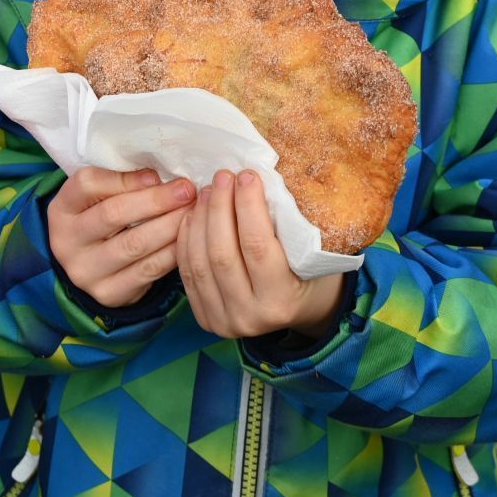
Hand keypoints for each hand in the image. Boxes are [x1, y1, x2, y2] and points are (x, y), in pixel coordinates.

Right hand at [47, 166, 197, 309]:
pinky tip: (187, 238)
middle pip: (113, 214)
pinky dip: (172, 252)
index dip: (125, 178)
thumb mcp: (97, 198)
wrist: (90, 267)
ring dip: (170, 225)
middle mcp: (66, 242)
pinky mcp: (108, 293)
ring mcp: (85, 271)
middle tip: (187, 191)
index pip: (87, 184)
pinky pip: (147, 271)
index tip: (157, 176)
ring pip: (134, 244)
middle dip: (156, 201)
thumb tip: (158, 180)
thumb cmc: (99, 220)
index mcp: (61, 209)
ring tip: (192, 212)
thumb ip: (120, 183)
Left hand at [176, 170, 342, 340]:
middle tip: (222, 177)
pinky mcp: (205, 317)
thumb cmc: (308, 273)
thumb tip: (252, 179)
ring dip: (200, 220)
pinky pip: (187, 273)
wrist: (299, 310)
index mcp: (281, 301)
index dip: (248, 206)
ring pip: (200, 262)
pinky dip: (187, 239)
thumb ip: (283, 226)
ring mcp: (223, 321)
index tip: (247, 176)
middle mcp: (249, 316)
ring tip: (207, 191)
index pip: (257, 245)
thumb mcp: (309, 253)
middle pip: (222, 253)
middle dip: (219, 208)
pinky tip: (192, 214)